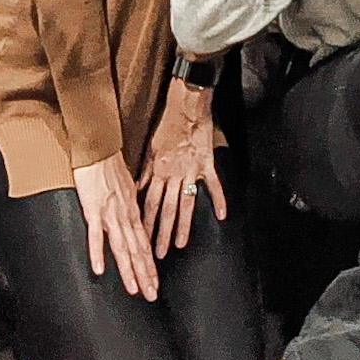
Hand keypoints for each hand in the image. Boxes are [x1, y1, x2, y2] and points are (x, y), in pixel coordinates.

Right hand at [73, 153, 158, 297]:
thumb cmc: (111, 166)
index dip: (149, 265)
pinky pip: (96, 235)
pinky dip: (98, 253)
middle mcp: (125, 215)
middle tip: (151, 295)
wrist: (99, 148)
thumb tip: (134, 215)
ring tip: (134, 290)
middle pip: (137, 250)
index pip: (143, 243)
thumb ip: (130, 204)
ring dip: (128, 270)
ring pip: (122, 247)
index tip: (154, 282)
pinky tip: (100, 269)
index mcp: (132, 210)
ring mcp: (110, 214)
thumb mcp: (128, 186)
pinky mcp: (94, 210)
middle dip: (144, 274)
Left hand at [138, 77, 227, 255]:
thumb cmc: (167, 124)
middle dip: (161, 234)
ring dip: (183, 226)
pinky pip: (213, 185)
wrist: (186, 104)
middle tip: (159, 254)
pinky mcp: (206, 163)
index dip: (144, 224)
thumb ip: (146, 172)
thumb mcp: (150, 148)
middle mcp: (173, 175)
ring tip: (181, 244)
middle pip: (166, 210)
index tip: (141, 242)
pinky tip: (222, 215)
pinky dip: (219, 200)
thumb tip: (137, 190)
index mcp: (157, 171)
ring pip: (186, 203)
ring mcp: (191, 171)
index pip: (148, 204)